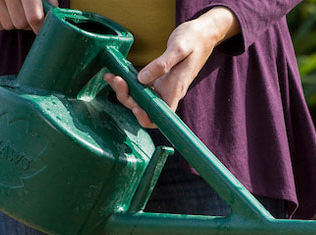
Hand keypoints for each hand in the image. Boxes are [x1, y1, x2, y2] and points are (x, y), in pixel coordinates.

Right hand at [0, 0, 54, 33]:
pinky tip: (4, 12)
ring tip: (16, 10)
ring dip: (13, 22)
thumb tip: (52, 18)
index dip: (40, 26)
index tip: (42, 28)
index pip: (34, 17)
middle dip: (27, 23)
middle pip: (20, 24)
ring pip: (7, 25)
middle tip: (28, 14)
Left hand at [104, 8, 239, 128]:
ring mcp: (164, 86)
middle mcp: (169, 91)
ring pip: (141, 98)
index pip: (162, 115)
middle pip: (145, 107)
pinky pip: (142, 87)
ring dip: (125, 91)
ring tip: (111, 77)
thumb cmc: (194, 40)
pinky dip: (129, 83)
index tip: (135, 107)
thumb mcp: (179, 48)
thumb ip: (162, 64)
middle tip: (115, 79)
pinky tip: (119, 74)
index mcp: (176, 88)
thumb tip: (142, 79)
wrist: (203, 35)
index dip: (147, 118)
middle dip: (127, 98)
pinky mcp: (159, 79)